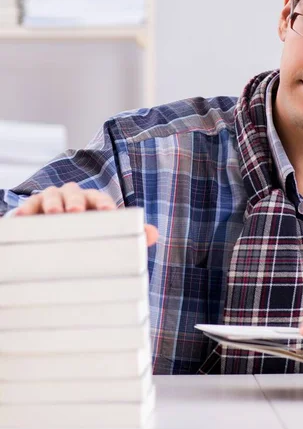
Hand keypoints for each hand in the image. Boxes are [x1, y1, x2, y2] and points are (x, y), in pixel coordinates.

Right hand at [13, 182, 158, 246]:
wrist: (55, 230)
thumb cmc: (87, 230)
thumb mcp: (106, 231)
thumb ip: (131, 232)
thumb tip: (154, 234)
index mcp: (93, 201)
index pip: (100, 199)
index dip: (104, 204)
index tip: (109, 212)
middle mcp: (72, 197)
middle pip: (75, 194)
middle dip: (77, 201)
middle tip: (77, 212)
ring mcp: (51, 201)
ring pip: (52, 196)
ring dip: (53, 203)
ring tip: (53, 214)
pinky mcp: (31, 208)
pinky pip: (28, 206)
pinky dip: (25, 210)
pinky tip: (22, 218)